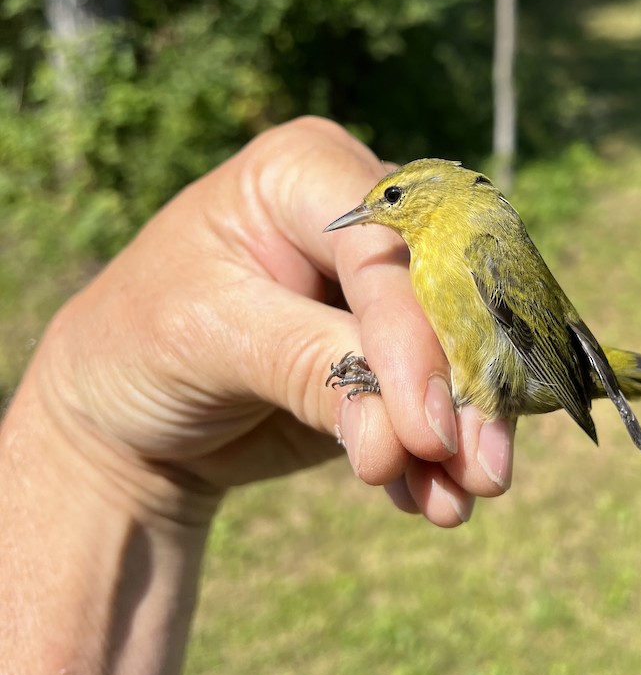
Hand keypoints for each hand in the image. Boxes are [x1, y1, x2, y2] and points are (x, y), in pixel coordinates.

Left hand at [33, 117, 513, 526]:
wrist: (124, 416)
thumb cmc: (139, 344)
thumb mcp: (209, 337)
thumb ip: (308, 366)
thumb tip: (407, 435)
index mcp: (304, 172)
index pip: (384, 249)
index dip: (414, 336)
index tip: (428, 428)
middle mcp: (359, 221)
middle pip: (441, 297)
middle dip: (463, 389)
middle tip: (483, 470)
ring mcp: (380, 292)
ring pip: (454, 355)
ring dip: (464, 435)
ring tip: (460, 501)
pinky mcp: (389, 358)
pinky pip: (434, 403)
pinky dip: (435, 458)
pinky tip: (432, 502)